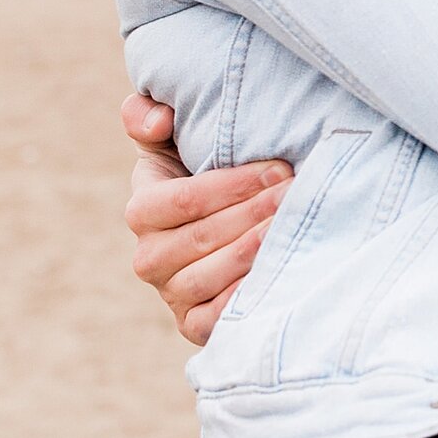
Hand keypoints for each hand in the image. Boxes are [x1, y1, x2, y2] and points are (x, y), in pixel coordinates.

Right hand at [121, 91, 292, 347]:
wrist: (220, 221)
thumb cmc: (200, 168)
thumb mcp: (172, 137)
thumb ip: (148, 114)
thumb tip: (158, 122)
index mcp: (142, 209)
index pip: (183, 200)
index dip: (232, 185)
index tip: (279, 168)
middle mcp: (149, 257)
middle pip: (201, 238)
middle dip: (253, 213)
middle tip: (295, 194)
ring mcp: (170, 294)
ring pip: (209, 277)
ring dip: (253, 253)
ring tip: (290, 228)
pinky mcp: (192, 324)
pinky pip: (214, 320)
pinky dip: (242, 301)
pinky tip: (274, 276)